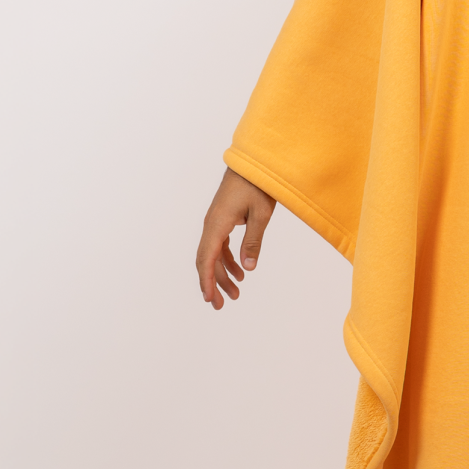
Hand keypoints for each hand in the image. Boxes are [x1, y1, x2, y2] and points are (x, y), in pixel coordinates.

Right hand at [196, 167, 275, 309]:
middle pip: (206, 261)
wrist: (252, 163)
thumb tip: (249, 267)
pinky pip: (220, 246)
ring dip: (223, 274)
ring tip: (236, 293)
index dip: (207, 281)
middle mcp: (211, 225)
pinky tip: (240, 272)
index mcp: (217, 224)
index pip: (207, 258)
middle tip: (222, 305)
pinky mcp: (223, 220)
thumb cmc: (257, 185)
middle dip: (213, 284)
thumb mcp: (261, 215)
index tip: (210, 299)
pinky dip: (228, 260)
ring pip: (214, 255)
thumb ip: (253, 241)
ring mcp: (216, 222)